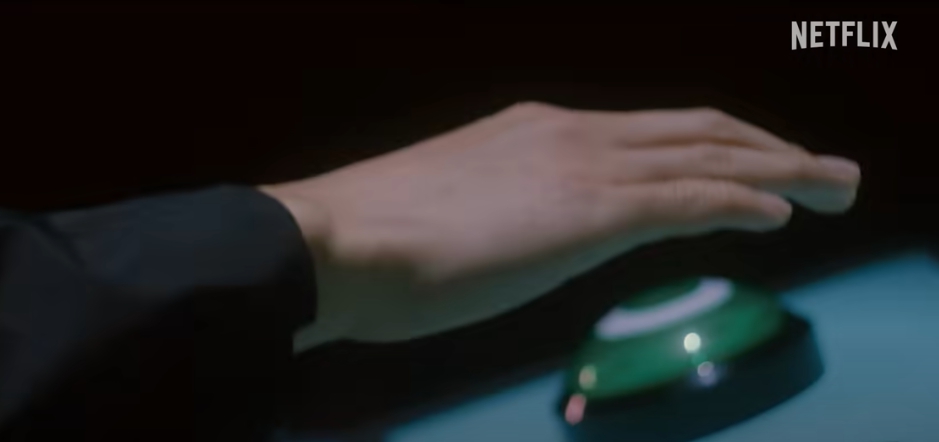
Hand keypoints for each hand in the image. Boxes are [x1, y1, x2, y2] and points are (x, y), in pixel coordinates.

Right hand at [261, 103, 859, 348]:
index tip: (750, 166)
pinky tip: (779, 211)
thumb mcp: (460, 208)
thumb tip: (538, 232)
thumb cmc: (381, 238)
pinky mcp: (590, 212)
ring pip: (708, 156)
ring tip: (830, 183)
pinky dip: (742, 201)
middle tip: (822, 170)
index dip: (711, 147)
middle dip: (768, 146)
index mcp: (540, 131)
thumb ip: (512, 210)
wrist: (338, 241)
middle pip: (696, 131)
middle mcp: (572, 134)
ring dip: (779, 169)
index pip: (649, 132)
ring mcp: (584, 168)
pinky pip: (689, 198)